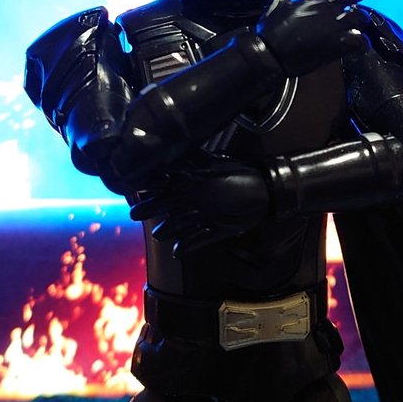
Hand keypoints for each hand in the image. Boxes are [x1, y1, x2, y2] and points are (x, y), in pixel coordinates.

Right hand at [129, 161, 272, 257]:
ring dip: (169, 229)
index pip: (168, 183)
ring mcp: (205, 215)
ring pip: (181, 224)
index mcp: (195, 181)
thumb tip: (177, 150)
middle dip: (152, 209)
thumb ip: (196, 162)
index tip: (134, 185)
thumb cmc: (242, 175)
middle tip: (134, 214)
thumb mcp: (218, 166)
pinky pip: (199, 240)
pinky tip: (177, 250)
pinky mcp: (217, 230)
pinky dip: (188, 245)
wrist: (267, 193)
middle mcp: (196, 199)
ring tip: (158, 235)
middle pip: (168, 205)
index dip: (151, 185)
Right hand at [256, 0, 371, 75]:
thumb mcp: (277, 4)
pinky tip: (362, 45)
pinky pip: (360, 40)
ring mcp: (335, 25)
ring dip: (362, 20)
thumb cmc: (273, 29)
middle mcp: (328, 8)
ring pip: (360, 17)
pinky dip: (363, 42)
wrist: (272, 55)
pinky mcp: (338, 44)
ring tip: (361, 23)